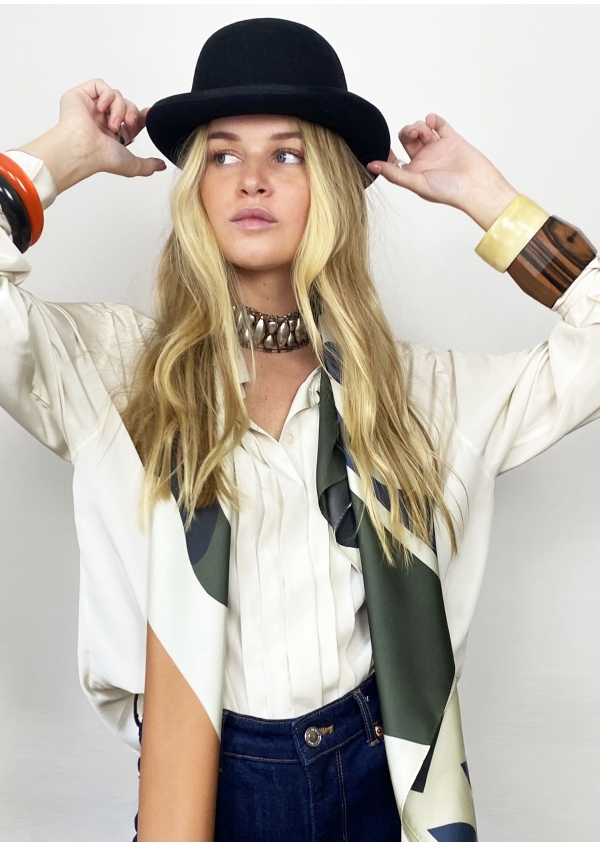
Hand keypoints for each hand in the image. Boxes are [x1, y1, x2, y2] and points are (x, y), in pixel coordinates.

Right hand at [17, 79, 166, 193]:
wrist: (83, 149)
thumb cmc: (101, 158)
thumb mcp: (132, 165)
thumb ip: (149, 166)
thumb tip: (162, 166)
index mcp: (113, 133)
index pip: (131, 118)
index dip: (140, 116)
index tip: (148, 115)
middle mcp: (102, 119)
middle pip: (126, 104)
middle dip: (131, 113)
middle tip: (127, 124)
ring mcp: (92, 106)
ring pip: (115, 95)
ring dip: (118, 109)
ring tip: (111, 124)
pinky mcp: (82, 95)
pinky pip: (100, 85)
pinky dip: (105, 95)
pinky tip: (101, 108)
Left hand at [367, 114, 518, 230]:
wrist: (477, 185)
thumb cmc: (448, 191)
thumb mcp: (416, 183)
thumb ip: (394, 174)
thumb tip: (371, 166)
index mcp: (413, 172)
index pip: (394, 158)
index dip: (388, 150)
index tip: (384, 144)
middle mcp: (424, 160)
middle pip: (406, 138)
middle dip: (407, 132)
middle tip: (413, 133)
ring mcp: (437, 148)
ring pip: (421, 129)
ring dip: (420, 126)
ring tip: (426, 132)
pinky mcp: (451, 139)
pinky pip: (438, 124)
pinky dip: (433, 119)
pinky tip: (432, 122)